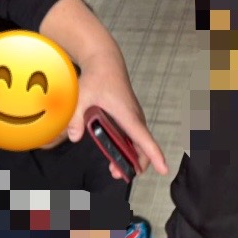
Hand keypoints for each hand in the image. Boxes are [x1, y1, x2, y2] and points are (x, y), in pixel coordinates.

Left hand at [70, 48, 167, 179]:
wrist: (106, 62)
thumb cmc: (97, 77)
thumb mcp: (83, 95)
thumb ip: (76, 117)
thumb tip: (74, 137)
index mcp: (127, 114)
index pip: (144, 139)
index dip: (155, 155)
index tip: (163, 169)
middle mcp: (135, 117)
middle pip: (143, 146)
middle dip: (136, 163)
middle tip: (117, 174)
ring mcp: (134, 117)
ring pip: (139, 142)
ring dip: (131, 157)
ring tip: (114, 169)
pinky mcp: (130, 116)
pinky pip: (134, 136)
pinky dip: (129, 147)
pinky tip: (115, 153)